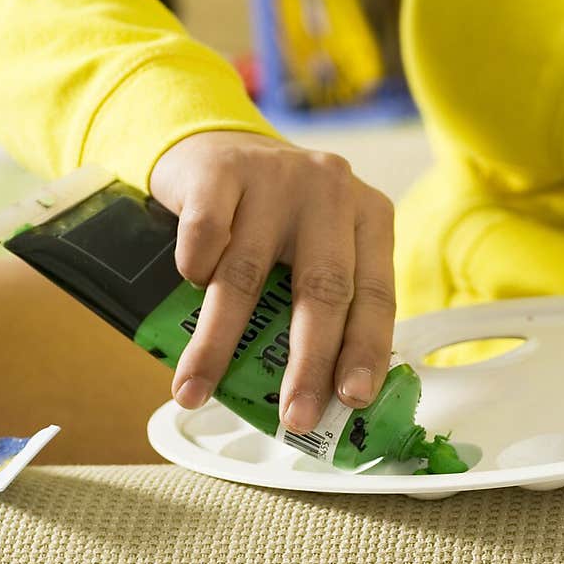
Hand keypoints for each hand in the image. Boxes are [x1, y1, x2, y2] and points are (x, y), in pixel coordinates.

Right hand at [149, 130, 394, 433]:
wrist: (211, 147)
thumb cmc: (269, 217)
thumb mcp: (312, 249)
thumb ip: (322, 304)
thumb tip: (315, 397)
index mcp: (368, 217)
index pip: (375, 295)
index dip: (365, 352)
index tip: (352, 400)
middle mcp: (329, 191)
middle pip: (323, 290)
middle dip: (307, 364)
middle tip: (294, 416)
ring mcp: (274, 176)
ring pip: (249, 276)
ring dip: (219, 344)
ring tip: (196, 389)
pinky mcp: (219, 170)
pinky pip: (205, 236)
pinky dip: (193, 273)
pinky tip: (188, 289)